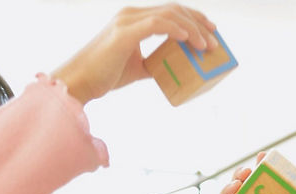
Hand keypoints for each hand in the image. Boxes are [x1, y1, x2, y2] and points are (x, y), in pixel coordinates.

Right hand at [51, 5, 216, 103]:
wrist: (80, 81)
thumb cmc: (103, 75)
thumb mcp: (135, 68)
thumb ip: (152, 63)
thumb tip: (170, 70)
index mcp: (133, 19)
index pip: (169, 11)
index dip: (192, 18)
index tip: (210, 31)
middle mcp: (131, 15)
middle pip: (173, 9)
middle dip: (198, 22)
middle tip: (215, 39)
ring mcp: (127, 21)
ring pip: (168, 15)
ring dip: (192, 29)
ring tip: (206, 46)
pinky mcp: (125, 33)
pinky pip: (156, 24)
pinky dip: (175, 29)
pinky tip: (188, 40)